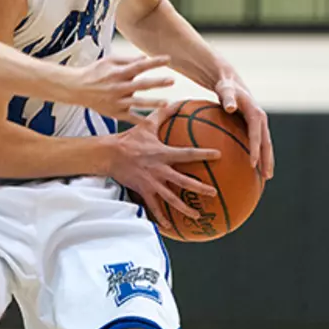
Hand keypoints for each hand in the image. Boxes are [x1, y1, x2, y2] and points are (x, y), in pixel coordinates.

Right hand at [72, 55, 174, 124]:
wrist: (77, 88)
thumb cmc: (95, 72)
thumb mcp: (109, 61)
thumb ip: (128, 60)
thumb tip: (146, 58)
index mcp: (118, 73)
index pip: (139, 66)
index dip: (154, 62)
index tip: (168, 59)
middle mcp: (118, 87)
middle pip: (140, 85)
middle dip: (157, 83)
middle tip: (172, 80)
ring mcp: (116, 101)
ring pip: (137, 103)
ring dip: (152, 103)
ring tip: (165, 103)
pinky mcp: (114, 112)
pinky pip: (129, 117)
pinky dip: (139, 121)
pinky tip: (150, 124)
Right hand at [108, 107, 220, 227]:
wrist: (108, 154)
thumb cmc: (129, 138)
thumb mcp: (146, 124)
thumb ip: (163, 114)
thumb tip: (176, 102)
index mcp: (163, 153)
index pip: (188, 154)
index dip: (204, 154)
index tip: (219, 155)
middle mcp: (159, 169)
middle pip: (183, 181)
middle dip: (199, 188)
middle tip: (214, 193)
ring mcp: (151, 182)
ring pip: (170, 198)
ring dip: (184, 208)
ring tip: (197, 216)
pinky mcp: (143, 190)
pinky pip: (154, 206)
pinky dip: (161, 217)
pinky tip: (170, 227)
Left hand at [215, 77, 273, 179]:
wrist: (231, 83)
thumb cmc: (226, 88)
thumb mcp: (226, 91)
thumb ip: (228, 99)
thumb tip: (231, 108)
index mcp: (256, 114)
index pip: (256, 135)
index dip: (255, 150)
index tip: (252, 164)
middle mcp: (261, 120)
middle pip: (266, 144)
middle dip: (267, 160)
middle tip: (267, 176)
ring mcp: (260, 124)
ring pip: (266, 145)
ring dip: (267, 160)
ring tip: (266, 177)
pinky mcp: (255, 127)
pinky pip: (259, 143)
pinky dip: (259, 155)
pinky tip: (255, 167)